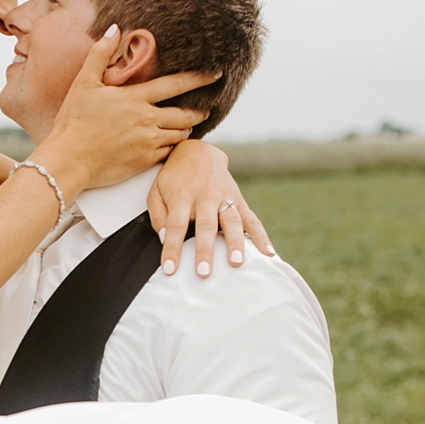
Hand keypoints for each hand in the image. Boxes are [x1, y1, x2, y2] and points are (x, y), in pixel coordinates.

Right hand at [32, 27, 214, 198]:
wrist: (70, 159)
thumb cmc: (74, 121)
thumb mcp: (84, 82)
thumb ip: (100, 54)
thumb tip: (114, 29)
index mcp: (135, 98)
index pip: (175, 85)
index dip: (197, 79)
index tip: (214, 75)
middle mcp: (147, 120)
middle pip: (185, 114)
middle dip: (198, 111)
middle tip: (205, 109)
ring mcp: (149, 142)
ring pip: (181, 134)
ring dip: (186, 129)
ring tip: (187, 125)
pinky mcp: (146, 161)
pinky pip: (170, 152)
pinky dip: (174, 146)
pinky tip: (171, 143)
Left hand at [147, 139, 275, 279]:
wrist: (199, 152)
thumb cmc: (175, 177)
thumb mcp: (156, 191)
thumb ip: (158, 215)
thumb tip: (165, 238)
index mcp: (182, 195)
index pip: (175, 225)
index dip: (172, 248)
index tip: (169, 269)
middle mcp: (205, 196)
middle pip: (206, 225)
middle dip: (205, 249)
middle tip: (204, 271)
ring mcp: (225, 198)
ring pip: (232, 221)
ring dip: (235, 243)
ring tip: (237, 262)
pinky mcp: (239, 201)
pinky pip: (252, 219)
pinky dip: (261, 236)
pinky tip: (268, 253)